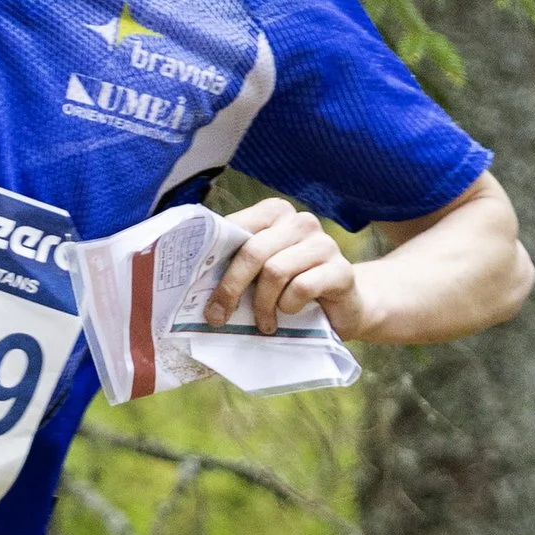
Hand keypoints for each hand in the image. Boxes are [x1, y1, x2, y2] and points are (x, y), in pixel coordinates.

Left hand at [202, 198, 366, 336]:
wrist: (341, 309)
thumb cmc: (288, 289)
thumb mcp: (258, 273)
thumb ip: (233, 266)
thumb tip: (192, 282)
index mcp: (274, 213)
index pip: (235, 227)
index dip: (213, 257)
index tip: (196, 285)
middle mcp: (300, 221)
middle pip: (253, 251)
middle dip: (230, 288)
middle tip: (218, 316)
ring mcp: (324, 243)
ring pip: (275, 271)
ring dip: (262, 304)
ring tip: (263, 322)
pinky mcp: (341, 270)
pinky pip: (301, 287)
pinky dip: (288, 307)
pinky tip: (288, 314)